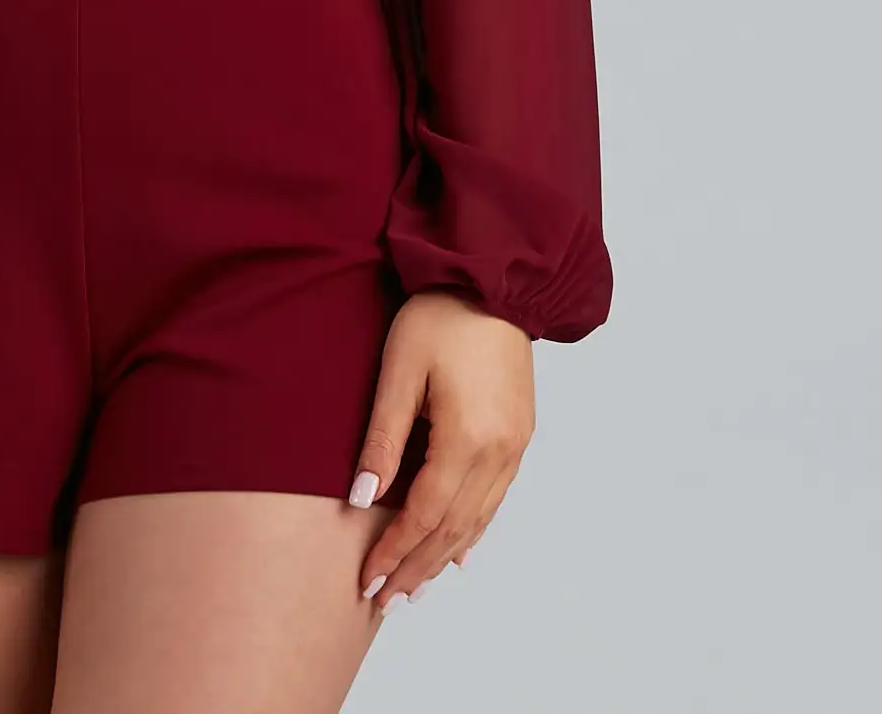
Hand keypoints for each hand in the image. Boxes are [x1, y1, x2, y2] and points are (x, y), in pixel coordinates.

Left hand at [348, 291, 533, 614]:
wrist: (495, 279)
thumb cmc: (440, 316)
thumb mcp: (399, 372)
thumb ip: (382, 439)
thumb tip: (361, 499)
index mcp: (467, 439)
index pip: (424, 515)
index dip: (394, 552)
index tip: (367, 581)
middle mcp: (499, 453)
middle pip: (453, 529)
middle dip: (417, 569)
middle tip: (385, 601)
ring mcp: (515, 447)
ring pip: (477, 520)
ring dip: (443, 557)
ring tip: (414, 588)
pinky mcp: (520, 435)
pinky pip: (495, 499)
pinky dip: (473, 530)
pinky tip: (459, 552)